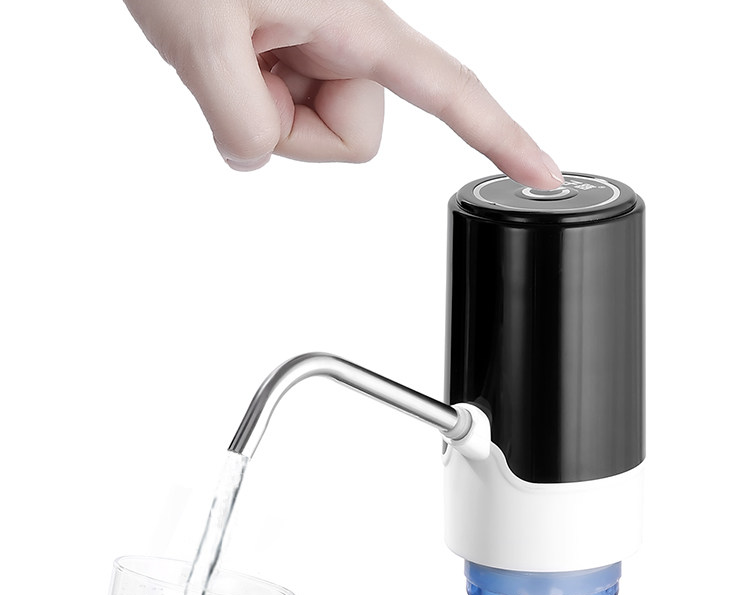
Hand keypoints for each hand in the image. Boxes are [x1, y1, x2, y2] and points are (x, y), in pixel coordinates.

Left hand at [123, 0, 562, 186]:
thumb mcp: (199, 38)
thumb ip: (239, 122)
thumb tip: (253, 154)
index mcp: (356, 23)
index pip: (450, 90)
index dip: (503, 136)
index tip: (544, 175)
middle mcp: (350, 35)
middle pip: (356, 136)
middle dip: (295, 128)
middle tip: (244, 72)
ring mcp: (321, 44)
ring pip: (318, 128)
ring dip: (269, 111)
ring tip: (233, 53)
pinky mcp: (295, 49)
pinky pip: (289, 108)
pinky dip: (254, 98)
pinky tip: (230, 53)